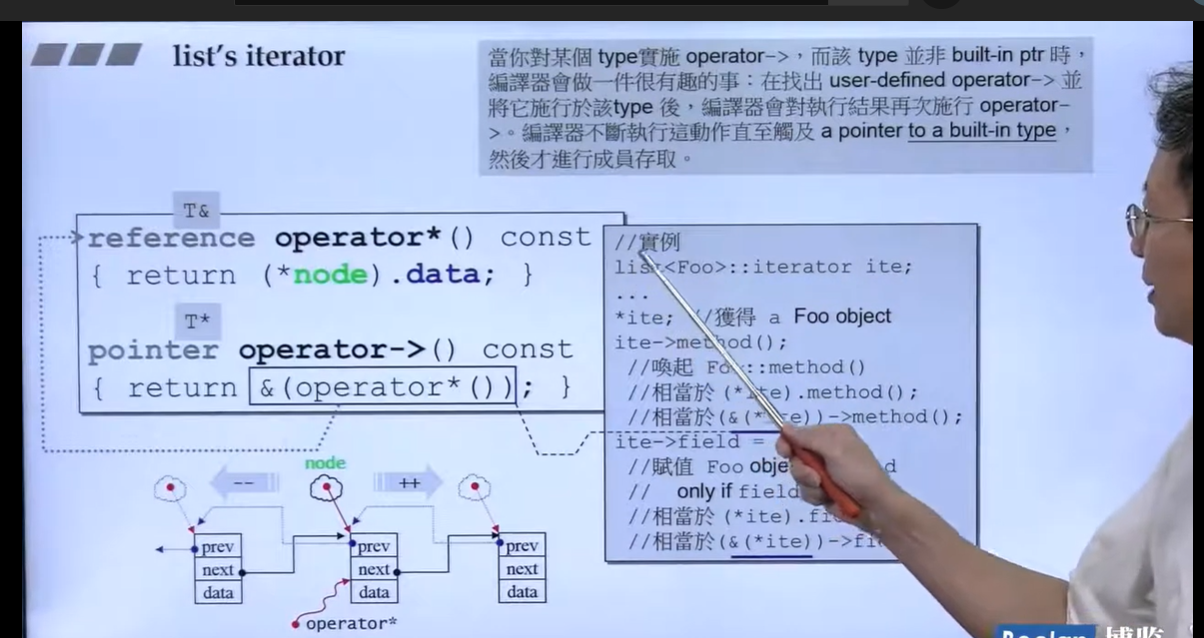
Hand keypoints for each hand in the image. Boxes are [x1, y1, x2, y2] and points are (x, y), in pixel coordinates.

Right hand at [775, 423, 901, 528]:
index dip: (788, 443)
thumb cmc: (858, 473)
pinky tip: (828, 498)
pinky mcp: (823, 490)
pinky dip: (815, 496)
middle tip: (816, 477)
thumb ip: (808, 438)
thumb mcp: (835, 450)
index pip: (799, 433)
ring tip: (826, 490)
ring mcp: (824, 471)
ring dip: (810, 485)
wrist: (876, 507)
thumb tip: (784, 426)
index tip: (784, 452)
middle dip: (802, 470)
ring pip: (799, 476)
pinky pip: (805, 491)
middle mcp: (826, 450)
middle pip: (796, 456)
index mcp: (832, 435)